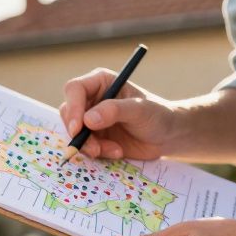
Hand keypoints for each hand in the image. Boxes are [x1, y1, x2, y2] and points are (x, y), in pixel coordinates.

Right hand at [59, 69, 181, 159]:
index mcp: (101, 83)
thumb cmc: (157, 115)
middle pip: (68, 113)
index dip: (73, 108)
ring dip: (90, 146)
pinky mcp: (94, 137)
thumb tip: (88, 119)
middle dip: (79, 133)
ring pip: (74, 133)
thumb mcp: (139, 109)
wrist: (167, 136)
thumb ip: (114, 111)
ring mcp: (91, 119)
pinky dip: (98, 152)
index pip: (75, 89)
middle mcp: (92, 99)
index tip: (79, 128)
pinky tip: (117, 151)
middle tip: (94, 148)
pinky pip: (84, 146)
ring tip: (114, 150)